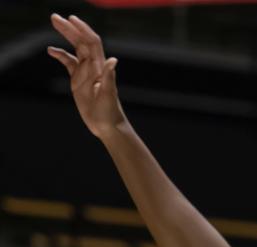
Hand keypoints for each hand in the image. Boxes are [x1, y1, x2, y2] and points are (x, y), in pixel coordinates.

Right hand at [48, 14, 126, 139]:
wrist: (108, 126)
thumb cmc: (110, 112)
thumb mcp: (108, 94)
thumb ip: (109, 77)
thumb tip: (113, 61)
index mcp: (100, 68)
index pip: (92, 43)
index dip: (83, 30)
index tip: (71, 19)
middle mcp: (94, 67)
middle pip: (81, 42)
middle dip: (70, 29)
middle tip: (55, 17)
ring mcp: (85, 73)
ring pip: (76, 50)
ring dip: (66, 36)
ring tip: (54, 23)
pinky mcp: (78, 81)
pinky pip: (69, 64)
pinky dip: (61, 55)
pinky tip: (51, 50)